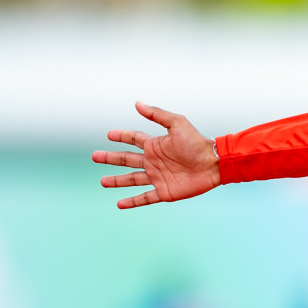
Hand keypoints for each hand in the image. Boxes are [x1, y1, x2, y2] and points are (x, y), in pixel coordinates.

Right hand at [93, 102, 219, 208]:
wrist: (213, 164)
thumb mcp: (177, 124)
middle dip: (111, 158)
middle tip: (94, 156)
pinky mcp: (164, 192)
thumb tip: (137, 103)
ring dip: (117, 181)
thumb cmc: (197, 143)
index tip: (109, 134)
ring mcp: (158, 177)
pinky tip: (119, 203)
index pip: (134, 139)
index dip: (122, 136)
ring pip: (132, 179)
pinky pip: (145, 197)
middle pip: (127, 159)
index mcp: (156, 145)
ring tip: (102, 181)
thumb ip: (157, 114)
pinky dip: (132, 202)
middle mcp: (154, 161)